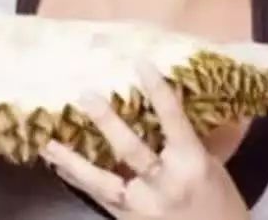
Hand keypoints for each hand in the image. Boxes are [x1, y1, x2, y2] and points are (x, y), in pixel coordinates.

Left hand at [39, 61, 248, 219]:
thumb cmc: (219, 202)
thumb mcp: (210, 164)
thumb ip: (190, 136)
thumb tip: (178, 96)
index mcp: (192, 163)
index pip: (174, 120)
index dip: (158, 91)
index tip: (140, 63)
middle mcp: (165, 184)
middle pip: (132, 150)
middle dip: (108, 123)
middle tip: (86, 96)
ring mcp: (143, 206)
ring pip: (103, 181)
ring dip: (73, 160)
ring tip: (47, 143)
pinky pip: (97, 196)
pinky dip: (76, 178)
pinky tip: (58, 164)